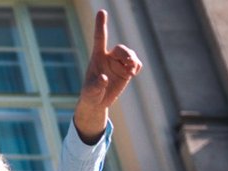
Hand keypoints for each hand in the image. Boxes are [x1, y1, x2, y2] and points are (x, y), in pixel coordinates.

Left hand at [74, 10, 141, 142]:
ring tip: (131, 71)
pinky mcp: (127, 70)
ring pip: (130, 54)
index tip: (102, 11)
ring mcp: (119, 63)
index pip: (100, 38)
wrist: (97, 102)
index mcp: (97, 57)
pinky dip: (137, 66)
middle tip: (129, 65)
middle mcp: (109, 57)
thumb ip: (96, 85)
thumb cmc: (90, 94)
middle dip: (126, 55)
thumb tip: (104, 78)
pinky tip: (133, 73)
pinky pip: (136, 64)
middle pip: (120, 49)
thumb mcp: (90, 92)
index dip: (101, 25)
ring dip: (133, 60)